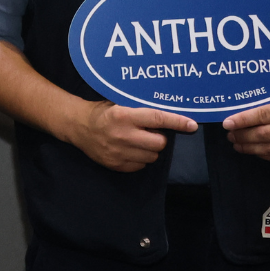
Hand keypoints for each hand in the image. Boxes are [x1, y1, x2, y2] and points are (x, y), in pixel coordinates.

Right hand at [63, 100, 195, 172]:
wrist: (78, 126)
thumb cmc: (103, 112)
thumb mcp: (119, 104)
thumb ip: (141, 111)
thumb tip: (170, 116)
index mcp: (123, 116)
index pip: (157, 119)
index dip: (177, 122)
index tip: (191, 125)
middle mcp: (122, 135)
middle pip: (159, 143)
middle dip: (159, 138)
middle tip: (150, 133)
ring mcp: (118, 152)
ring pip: (152, 156)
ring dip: (150, 149)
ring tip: (138, 141)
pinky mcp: (115, 165)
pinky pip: (141, 166)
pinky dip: (140, 158)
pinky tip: (130, 150)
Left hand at [224, 96, 269, 166]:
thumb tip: (240, 114)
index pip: (263, 114)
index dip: (243, 119)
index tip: (227, 123)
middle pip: (264, 134)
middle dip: (242, 135)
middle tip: (230, 135)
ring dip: (249, 148)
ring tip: (237, 144)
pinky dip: (263, 155)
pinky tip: (254, 151)